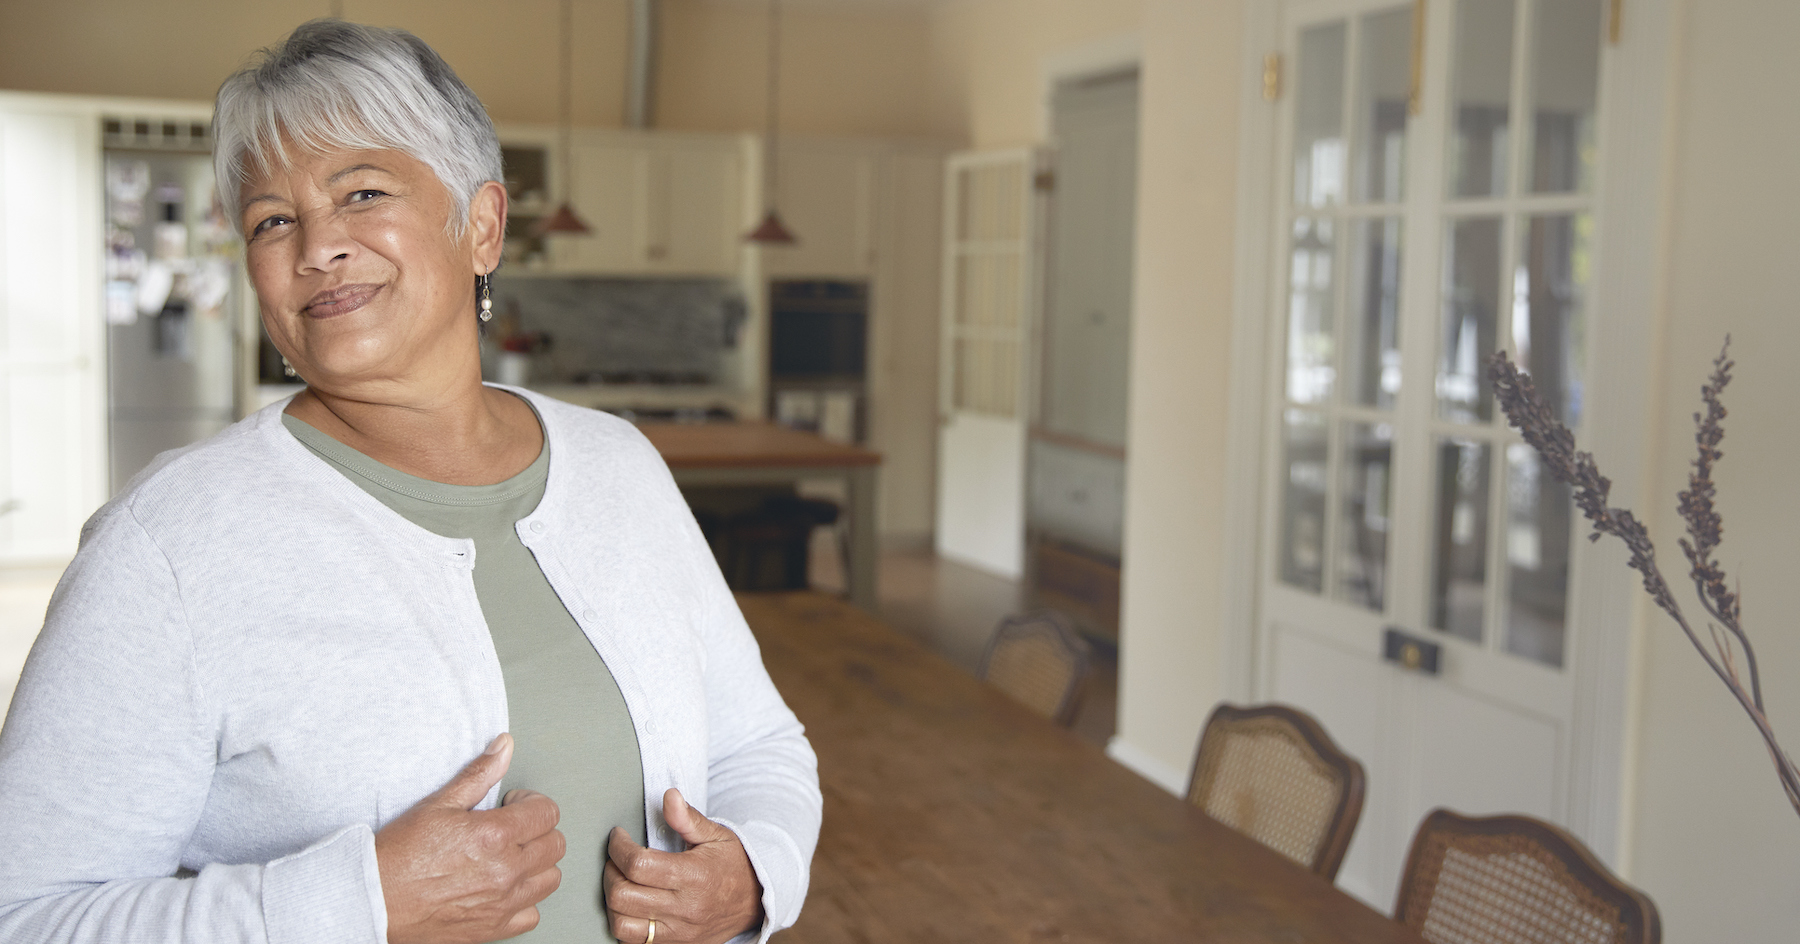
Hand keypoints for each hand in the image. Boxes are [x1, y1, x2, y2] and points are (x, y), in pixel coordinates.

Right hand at [374, 733, 565, 943]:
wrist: (373, 899)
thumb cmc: (400, 854)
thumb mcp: (438, 803)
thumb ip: (479, 774)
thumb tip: (504, 747)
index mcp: (495, 836)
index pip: (547, 813)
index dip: (532, 802)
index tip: (514, 803)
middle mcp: (506, 871)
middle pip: (555, 844)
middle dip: (538, 829)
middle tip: (512, 827)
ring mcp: (502, 903)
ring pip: (550, 879)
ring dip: (537, 864)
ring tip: (511, 855)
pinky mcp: (492, 928)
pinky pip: (532, 915)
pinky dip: (525, 901)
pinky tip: (504, 888)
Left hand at [603, 789, 763, 943]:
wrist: (758, 901)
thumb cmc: (734, 864)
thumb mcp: (717, 835)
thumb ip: (688, 818)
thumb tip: (669, 796)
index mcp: (694, 876)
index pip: (638, 864)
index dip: (618, 847)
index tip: (619, 836)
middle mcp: (684, 908)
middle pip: (622, 895)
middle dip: (610, 872)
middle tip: (617, 858)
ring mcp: (678, 932)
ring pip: (621, 925)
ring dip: (612, 902)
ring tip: (621, 882)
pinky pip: (633, 942)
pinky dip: (624, 923)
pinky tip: (631, 906)